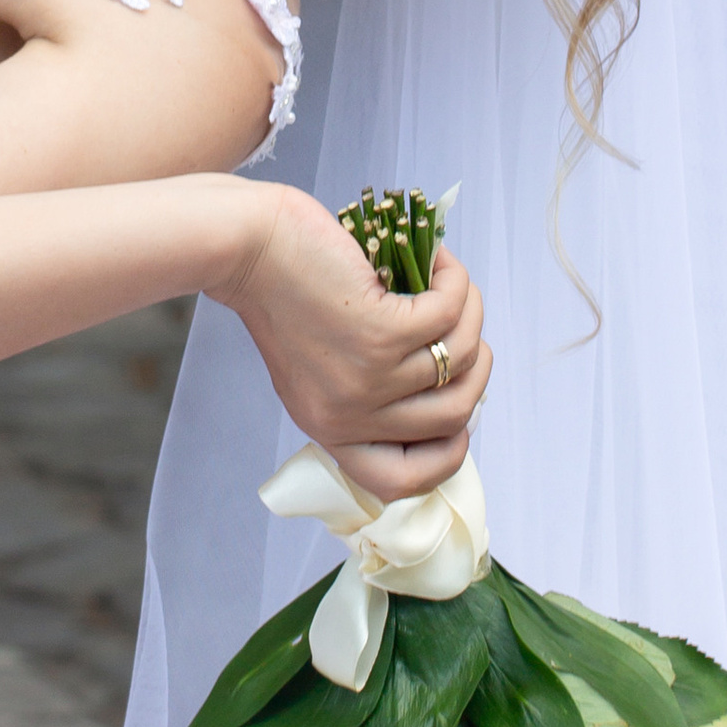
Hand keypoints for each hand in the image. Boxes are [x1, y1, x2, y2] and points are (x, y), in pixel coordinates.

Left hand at [214, 185, 489, 500]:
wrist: (249, 244)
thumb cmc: (284, 292)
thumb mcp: (316, 367)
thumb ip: (368, 393)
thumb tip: (448, 389)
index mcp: (331, 430)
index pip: (404, 481)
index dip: (447, 453)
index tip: (458, 410)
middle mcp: (349, 414)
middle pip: (454, 416)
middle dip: (477, 369)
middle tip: (463, 330)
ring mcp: (367, 377)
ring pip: (460, 359)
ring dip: (470, 315)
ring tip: (452, 285)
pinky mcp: (380, 332)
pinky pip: (450, 315)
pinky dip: (456, 285)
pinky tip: (441, 263)